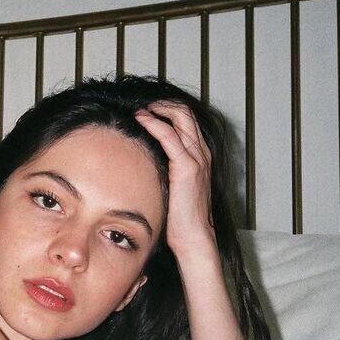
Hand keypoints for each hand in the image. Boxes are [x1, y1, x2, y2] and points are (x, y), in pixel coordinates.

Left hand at [134, 102, 215, 258]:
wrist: (194, 236)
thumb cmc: (180, 217)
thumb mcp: (172, 186)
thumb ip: (164, 170)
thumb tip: (143, 160)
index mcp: (200, 156)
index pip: (186, 120)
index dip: (167, 109)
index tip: (147, 109)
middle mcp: (201, 152)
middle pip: (185, 112)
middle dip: (162, 103)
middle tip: (141, 104)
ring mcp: (196, 158)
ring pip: (179, 118)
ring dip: (157, 109)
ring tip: (137, 109)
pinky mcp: (187, 167)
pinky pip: (169, 136)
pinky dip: (154, 123)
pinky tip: (140, 120)